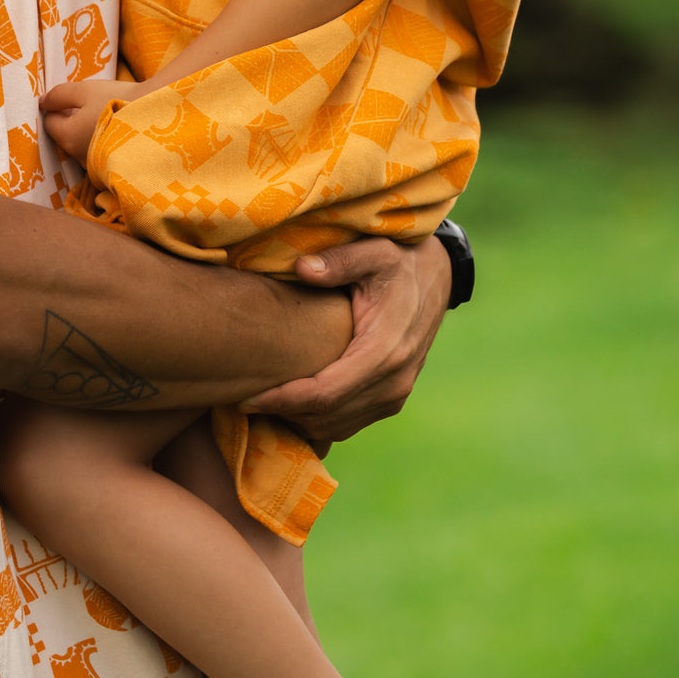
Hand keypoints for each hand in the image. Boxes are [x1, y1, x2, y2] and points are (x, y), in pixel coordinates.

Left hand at [40, 78, 145, 165]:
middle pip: (65, 135)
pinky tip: (114, 129)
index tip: (73, 98)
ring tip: (106, 116)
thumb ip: (58, 95)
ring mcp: (94, 165)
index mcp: (67, 136)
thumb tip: (42, 102)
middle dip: (71, 120)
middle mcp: (76, 155)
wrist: (155, 116)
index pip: (49, 122)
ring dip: (86, 132)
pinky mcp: (110, 167)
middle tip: (92, 105)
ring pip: (81, 144)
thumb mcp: (83, 90)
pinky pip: (96, 153)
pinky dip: (100, 142)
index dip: (57, 107)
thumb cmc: (116, 99)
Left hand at [241, 234, 451, 451]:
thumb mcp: (373, 250)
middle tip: (243, 398)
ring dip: (298, 419)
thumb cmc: (398, 261)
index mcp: (385, 351)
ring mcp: (395, 395)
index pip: (325, 394)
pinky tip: (291, 399)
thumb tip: (301, 268)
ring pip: (336, 427)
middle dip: (283, 412)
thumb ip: (339, 260)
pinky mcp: (392, 399)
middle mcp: (394, 382)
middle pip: (327, 417)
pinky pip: (348, 423)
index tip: (247, 397)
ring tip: (263, 398)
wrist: (435, 278)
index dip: (283, 400)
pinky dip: (317, 419)